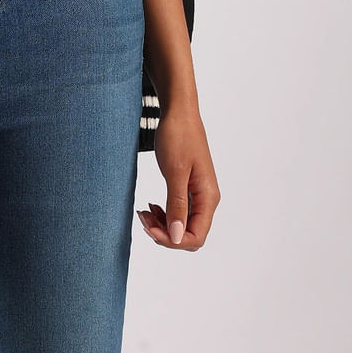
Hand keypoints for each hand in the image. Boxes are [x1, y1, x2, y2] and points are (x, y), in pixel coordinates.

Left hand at [136, 102, 219, 249]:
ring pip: (183, 225)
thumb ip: (177, 205)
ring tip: (144, 213)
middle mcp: (207, 199)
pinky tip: (151, 206)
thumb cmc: (178, 136)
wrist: (178, 112)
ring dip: (163, 224)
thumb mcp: (175, 172)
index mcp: (208, 197)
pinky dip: (164, 214)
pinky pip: (179, 212)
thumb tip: (178, 237)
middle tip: (143, 218)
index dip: (173, 240)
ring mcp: (198, 194)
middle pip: (190, 235)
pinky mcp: (189, 187)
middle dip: (166, 234)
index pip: (196, 237)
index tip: (150, 228)